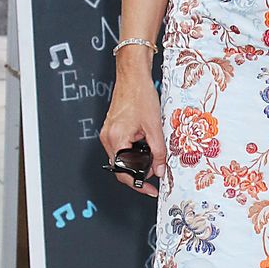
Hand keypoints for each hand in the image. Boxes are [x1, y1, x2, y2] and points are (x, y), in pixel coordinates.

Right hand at [100, 61, 165, 197]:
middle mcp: (108, 138)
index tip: (151, 190)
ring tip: (153, 153)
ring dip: (137, 159)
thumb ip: (158, 150)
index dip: (139, 185)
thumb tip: (160, 169)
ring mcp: (108, 133)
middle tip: (157, 170)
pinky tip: (145, 142)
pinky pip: (121, 146)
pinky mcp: (111, 129)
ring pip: (122, 157)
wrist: (133, 76)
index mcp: (116, 139)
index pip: (124, 173)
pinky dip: (133, 149)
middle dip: (139, 171)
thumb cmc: (141, 95)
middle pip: (121, 167)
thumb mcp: (154, 125)